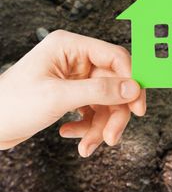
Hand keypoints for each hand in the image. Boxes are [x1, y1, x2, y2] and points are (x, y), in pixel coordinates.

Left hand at [0, 30, 145, 156]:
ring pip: (106, 101)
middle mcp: (76, 59)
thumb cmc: (11, 104)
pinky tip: (71, 133)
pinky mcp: (74, 95)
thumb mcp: (58, 96)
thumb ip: (99, 91)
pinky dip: (88, 126)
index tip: (138, 106)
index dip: (131, 80)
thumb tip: (133, 88)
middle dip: (114, 113)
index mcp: (71, 46)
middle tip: (112, 137)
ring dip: (101, 126)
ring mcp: (76, 78)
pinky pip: (94, 110)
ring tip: (88, 145)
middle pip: (114, 84)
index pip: (115, 57)